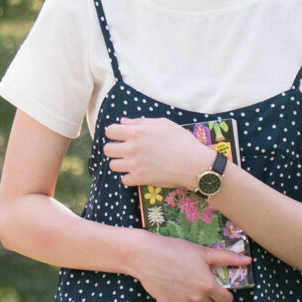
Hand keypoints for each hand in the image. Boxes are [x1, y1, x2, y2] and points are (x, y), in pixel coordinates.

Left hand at [101, 113, 217, 192]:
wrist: (193, 164)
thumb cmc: (181, 141)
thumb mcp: (163, 124)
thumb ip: (140, 122)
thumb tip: (123, 122)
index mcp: (135, 132)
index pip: (110, 131)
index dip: (114, 133)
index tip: (121, 136)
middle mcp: (131, 148)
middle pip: (107, 149)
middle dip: (115, 148)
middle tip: (126, 149)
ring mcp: (134, 165)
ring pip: (113, 165)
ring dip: (121, 163)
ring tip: (133, 162)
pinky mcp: (139, 179)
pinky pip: (123, 179)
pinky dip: (129, 177)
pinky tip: (139, 172)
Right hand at [138, 234, 245, 301]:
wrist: (146, 255)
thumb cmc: (176, 250)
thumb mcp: (204, 252)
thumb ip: (228, 258)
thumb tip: (248, 260)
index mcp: (208, 285)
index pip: (227, 301)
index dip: (225, 295)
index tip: (220, 288)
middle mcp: (196, 298)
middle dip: (209, 296)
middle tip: (199, 281)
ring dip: (192, 297)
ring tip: (182, 278)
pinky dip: (177, 297)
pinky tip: (171, 283)